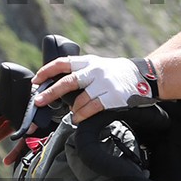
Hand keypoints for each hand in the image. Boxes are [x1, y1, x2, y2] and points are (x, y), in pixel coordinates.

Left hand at [33, 52, 152, 125]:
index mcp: (89, 62)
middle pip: (68, 81)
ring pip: (79, 99)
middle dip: (50, 92)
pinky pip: (92, 108)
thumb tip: (61, 88)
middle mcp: (95, 70)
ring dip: (71, 109)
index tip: (36, 79)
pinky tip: (77, 118)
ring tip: (70, 113)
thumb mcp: (100, 65)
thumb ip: (82, 73)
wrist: (145, 76)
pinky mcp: (113, 96)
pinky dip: (81, 115)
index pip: (63, 62)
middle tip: (39, 101)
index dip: (47, 70)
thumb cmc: (119, 73)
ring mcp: (104, 83)